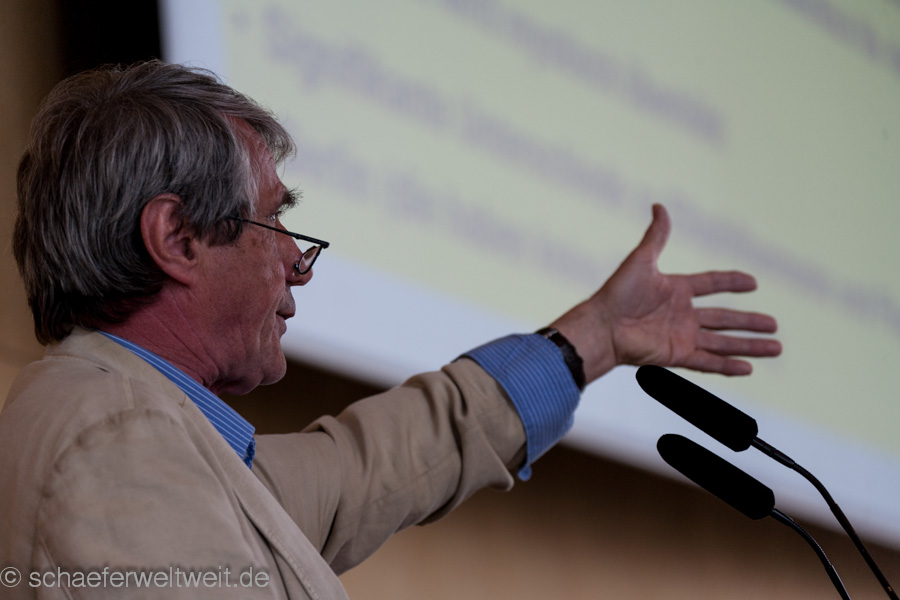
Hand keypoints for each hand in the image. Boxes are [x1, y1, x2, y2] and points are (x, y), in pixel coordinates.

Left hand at [550, 204, 780, 383]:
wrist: (602, 326)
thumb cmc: (617, 293)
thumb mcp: (641, 260)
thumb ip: (656, 236)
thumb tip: (659, 205)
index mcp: (677, 289)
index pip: (712, 284)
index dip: (732, 282)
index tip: (753, 283)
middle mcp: (682, 314)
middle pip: (724, 318)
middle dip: (749, 322)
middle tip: (774, 325)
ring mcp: (681, 336)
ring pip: (723, 342)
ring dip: (748, 345)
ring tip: (776, 348)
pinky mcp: (676, 355)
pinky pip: (707, 361)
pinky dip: (728, 366)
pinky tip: (749, 368)